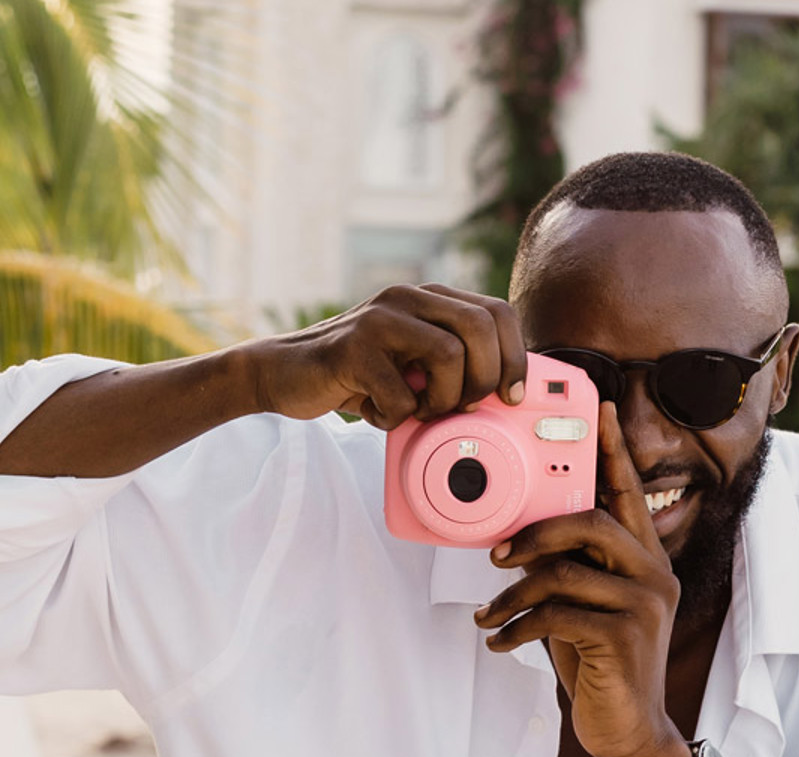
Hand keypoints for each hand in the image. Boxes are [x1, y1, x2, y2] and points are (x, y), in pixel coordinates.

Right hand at [244, 284, 529, 428]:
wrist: (282, 374)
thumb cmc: (356, 375)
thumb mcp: (411, 363)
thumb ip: (452, 363)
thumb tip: (508, 395)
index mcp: (428, 298)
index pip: (497, 312)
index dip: (515, 357)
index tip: (512, 396)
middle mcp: (406, 297)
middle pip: (480, 327)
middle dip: (485, 379)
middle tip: (464, 408)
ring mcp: (379, 319)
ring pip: (450, 355)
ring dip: (442, 400)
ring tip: (416, 411)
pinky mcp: (353, 348)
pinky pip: (402, 394)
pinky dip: (394, 417)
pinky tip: (375, 412)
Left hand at [472, 402, 691, 756]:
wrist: (628, 732)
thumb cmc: (599, 665)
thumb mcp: (582, 608)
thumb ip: (566, 570)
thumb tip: (515, 542)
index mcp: (645, 559)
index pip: (628, 494)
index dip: (613, 450)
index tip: (600, 408)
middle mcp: (653, 573)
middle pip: (590, 522)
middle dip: (534, 533)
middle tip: (497, 555)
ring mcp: (644, 605)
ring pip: (566, 570)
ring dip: (513, 593)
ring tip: (488, 615)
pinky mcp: (625, 638)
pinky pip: (556, 613)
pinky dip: (518, 627)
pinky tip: (501, 642)